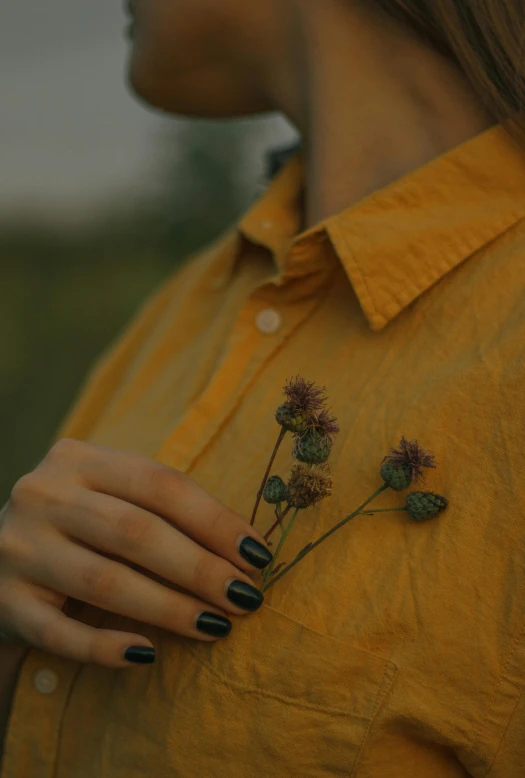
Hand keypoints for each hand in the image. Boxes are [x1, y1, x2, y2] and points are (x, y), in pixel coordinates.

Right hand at [0, 439, 272, 667]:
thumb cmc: (78, 525)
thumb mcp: (109, 496)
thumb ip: (162, 508)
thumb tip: (245, 549)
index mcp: (78, 459)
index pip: (159, 484)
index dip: (214, 520)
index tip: (257, 555)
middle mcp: (43, 495)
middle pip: (136, 532)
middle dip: (200, 568)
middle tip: (246, 597)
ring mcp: (18, 548)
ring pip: (104, 581)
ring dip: (169, 609)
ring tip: (217, 626)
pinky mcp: (3, 601)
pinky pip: (59, 632)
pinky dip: (106, 647)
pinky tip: (148, 656)